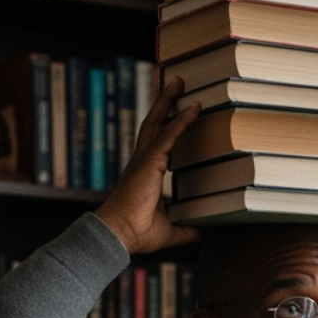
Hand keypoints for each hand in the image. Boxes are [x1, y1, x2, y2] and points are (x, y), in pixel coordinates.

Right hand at [93, 76, 202, 255]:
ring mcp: (144, 160)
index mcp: (144, 174)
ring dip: (169, 101)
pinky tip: (194, 108)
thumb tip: (199, 234)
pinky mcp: (150, 163)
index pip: (158, 143)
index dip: (167, 126)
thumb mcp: (168, 232)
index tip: (176, 111)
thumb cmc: (136, 233)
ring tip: (180, 82)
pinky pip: (169, 136)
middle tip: (176, 84)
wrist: (119, 235)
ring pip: (158, 123)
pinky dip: (181, 121)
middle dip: (164, 103)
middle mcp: (142, 162)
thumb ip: (184, 231)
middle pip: (153, 124)